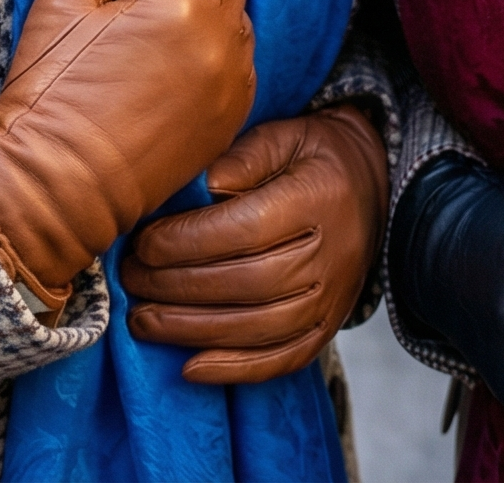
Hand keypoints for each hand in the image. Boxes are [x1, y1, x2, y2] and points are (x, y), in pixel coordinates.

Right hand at [0, 0, 255, 317]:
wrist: (51, 194)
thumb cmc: (48, 95)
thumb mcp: (64, 2)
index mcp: (178, 5)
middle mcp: (220, 40)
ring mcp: (232, 82)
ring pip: (237, 9)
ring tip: (160, 2)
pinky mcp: (233, 116)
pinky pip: (240, 55)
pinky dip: (218, 38)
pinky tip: (175, 48)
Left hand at [121, 105, 387, 382]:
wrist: (372, 186)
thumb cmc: (313, 156)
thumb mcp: (284, 135)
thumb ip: (243, 157)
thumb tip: (201, 186)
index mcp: (316, 199)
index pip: (244, 230)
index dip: (186, 241)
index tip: (142, 242)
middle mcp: (329, 255)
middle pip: (246, 283)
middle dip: (177, 286)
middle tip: (130, 280)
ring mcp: (331, 298)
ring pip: (258, 327)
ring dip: (193, 330)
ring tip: (142, 320)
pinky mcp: (327, 327)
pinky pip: (282, 359)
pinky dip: (236, 369)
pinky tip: (190, 367)